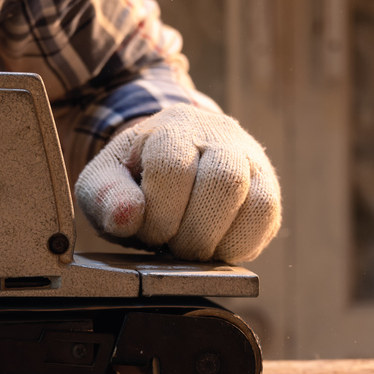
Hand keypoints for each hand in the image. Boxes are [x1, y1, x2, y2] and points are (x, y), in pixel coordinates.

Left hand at [75, 105, 280, 262]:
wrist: (169, 160)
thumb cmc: (134, 175)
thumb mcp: (104, 180)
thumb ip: (106, 197)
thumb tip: (126, 217)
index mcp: (172, 126)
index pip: (173, 169)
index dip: (159, 213)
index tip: (148, 229)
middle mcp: (220, 135)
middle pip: (224, 183)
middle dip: (193, 232)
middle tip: (172, 244)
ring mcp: (250, 159)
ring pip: (257, 202)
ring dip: (219, 240)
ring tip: (193, 247)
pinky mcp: (268, 186)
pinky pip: (268, 218)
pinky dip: (240, 245)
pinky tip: (214, 247)